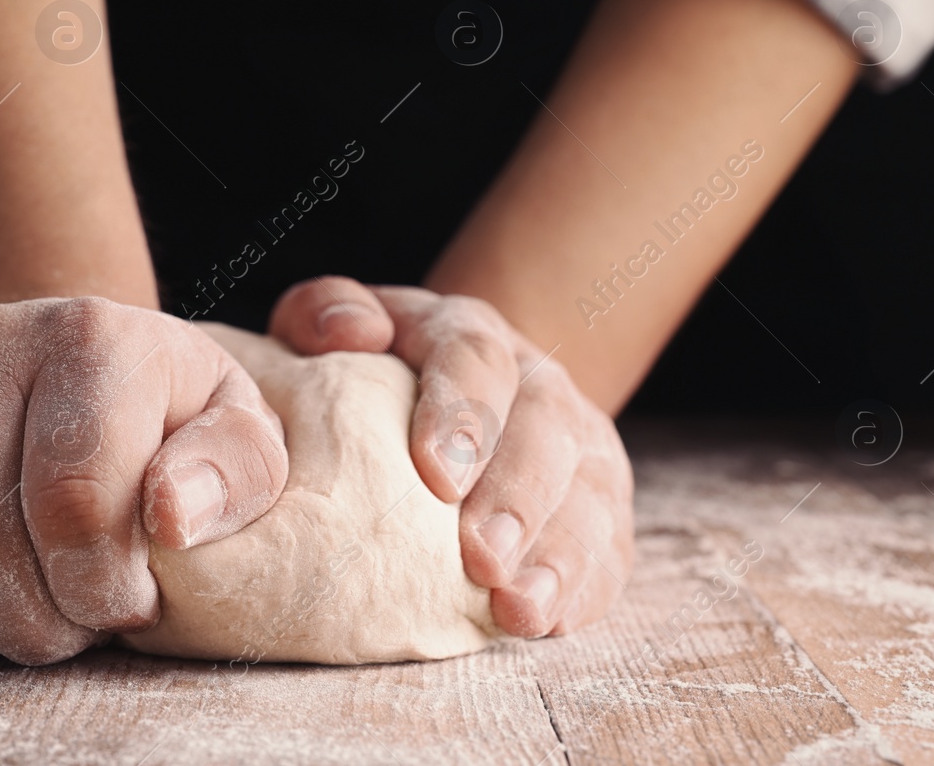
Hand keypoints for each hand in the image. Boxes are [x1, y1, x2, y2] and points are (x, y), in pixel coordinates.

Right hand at [0, 298, 288, 663]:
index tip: (130, 604)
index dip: (101, 589)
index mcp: (92, 337)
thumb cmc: (163, 420)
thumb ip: (232, 473)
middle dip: (39, 622)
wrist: (67, 370)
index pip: (73, 501)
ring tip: (27, 611)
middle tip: (78, 622)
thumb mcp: (237, 437)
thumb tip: (170, 517)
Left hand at [269, 278, 632, 636]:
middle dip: (516, 498)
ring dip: (557, 555)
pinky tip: (552, 621)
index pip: (475, 356)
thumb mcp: (330, 327)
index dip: (463, 412)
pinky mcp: (601, 502)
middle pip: (544, 428)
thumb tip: (353, 332)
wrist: (447, 393)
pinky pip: (609, 544)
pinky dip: (585, 586)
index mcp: (466, 332)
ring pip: (587, 492)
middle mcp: (536, 381)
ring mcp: (578, 443)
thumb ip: (323, 313)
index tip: (436, 473)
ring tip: (519, 609)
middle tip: (482, 559)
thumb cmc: (368, 371)